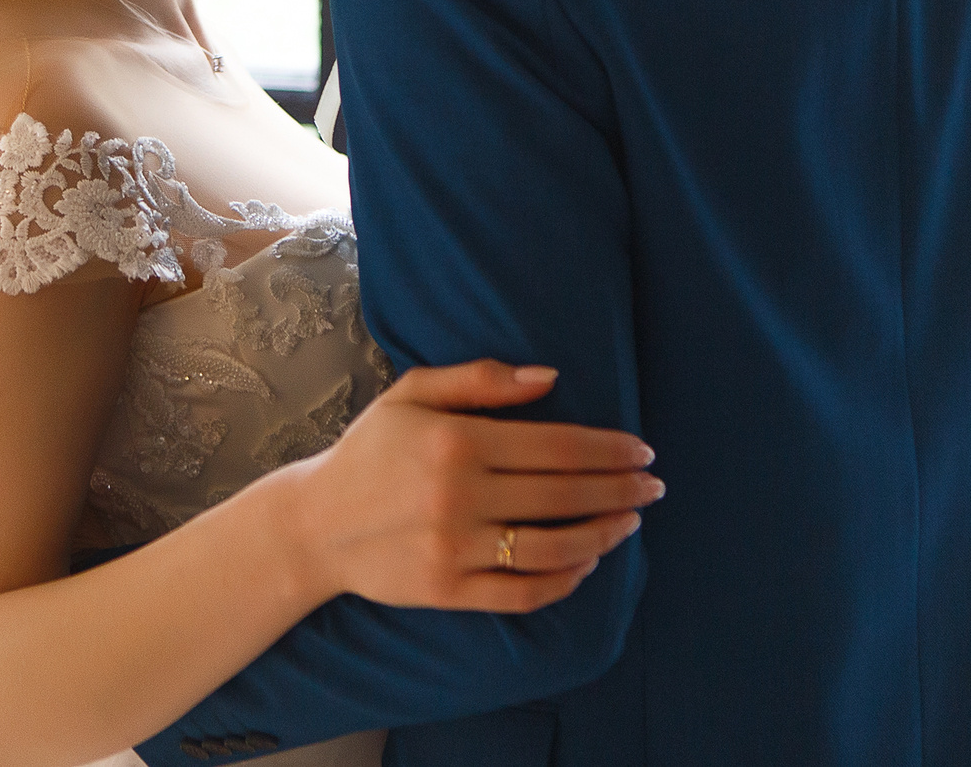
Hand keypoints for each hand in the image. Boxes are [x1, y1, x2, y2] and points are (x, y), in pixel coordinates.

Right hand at [287, 361, 658, 612]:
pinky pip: (523, 591)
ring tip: (630, 522)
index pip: (556, 445)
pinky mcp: (449, 591)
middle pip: (565, 495)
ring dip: (604, 534)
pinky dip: (565, 580)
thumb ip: (480, 380)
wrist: (316, 524)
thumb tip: (551, 377)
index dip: (608, 449)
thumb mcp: (412, 395)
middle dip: (620, 489)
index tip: (642, 450)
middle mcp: (459, 496)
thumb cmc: (371, 451)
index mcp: (456, 441)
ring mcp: (455, 548)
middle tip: (654, 486)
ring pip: (553, 547)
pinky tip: (587, 562)